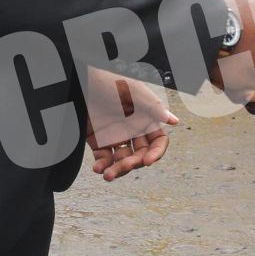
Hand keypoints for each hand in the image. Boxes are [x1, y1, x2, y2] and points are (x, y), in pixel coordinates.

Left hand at [84, 67, 178, 181]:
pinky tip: (98, 168)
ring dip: (117, 170)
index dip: (156, 153)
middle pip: (140, 155)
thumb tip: (174, 121)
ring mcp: (115, 136)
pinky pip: (104, 159)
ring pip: (122, 161)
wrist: (80, 81)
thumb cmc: (108, 81)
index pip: (158, 141)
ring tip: (107, 175)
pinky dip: (102, 166)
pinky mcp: (98, 141)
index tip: (148, 161)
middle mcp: (132, 130)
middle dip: (133, 164)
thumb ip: (153, 107)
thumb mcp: (133, 91)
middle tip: (124, 166)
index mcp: (145, 118)